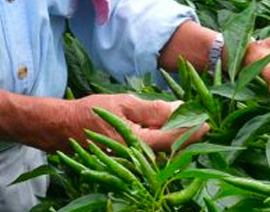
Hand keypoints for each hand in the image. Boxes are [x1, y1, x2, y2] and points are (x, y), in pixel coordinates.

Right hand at [54, 93, 206, 152]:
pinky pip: (151, 156)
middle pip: (171, 151)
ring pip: (162, 154)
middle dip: (186, 136)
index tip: (207, 122)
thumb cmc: (90, 113)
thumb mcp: (124, 103)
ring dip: (175, 140)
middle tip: (198, 119)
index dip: (192, 131)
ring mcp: (132, 165)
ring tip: (183, 122)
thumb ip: (153, 109)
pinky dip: (161, 144)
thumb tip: (180, 108)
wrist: (62, 129)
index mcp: (137, 144)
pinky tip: (162, 131)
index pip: (174, 141)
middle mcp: (137, 160)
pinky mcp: (127, 164)